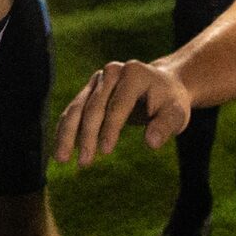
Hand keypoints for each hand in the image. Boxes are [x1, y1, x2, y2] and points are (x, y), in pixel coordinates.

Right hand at [53, 59, 192, 165]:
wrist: (162, 86)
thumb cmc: (170, 103)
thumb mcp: (177, 114)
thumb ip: (165, 126)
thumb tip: (151, 143)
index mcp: (134, 74)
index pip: (118, 104)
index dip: (110, 128)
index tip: (105, 152)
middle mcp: (112, 72)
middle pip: (94, 106)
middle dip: (87, 136)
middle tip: (84, 163)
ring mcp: (98, 80)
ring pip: (77, 107)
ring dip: (67, 134)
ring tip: (61, 159)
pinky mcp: (89, 90)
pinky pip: (73, 110)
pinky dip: (65, 130)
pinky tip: (59, 150)